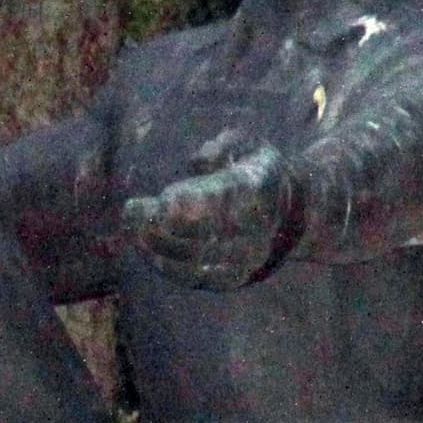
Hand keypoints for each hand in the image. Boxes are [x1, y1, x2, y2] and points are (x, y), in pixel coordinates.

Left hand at [121, 143, 295, 289]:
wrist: (291, 216)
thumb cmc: (256, 170)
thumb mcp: (250, 144)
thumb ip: (226, 144)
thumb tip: (199, 160)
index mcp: (259, 191)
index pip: (223, 201)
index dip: (190, 203)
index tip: (163, 198)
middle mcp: (255, 230)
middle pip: (201, 233)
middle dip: (161, 224)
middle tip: (132, 209)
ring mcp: (244, 259)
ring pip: (192, 259)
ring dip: (156, 245)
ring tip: (131, 226)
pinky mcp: (231, 278)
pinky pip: (193, 277)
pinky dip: (164, 263)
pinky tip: (143, 245)